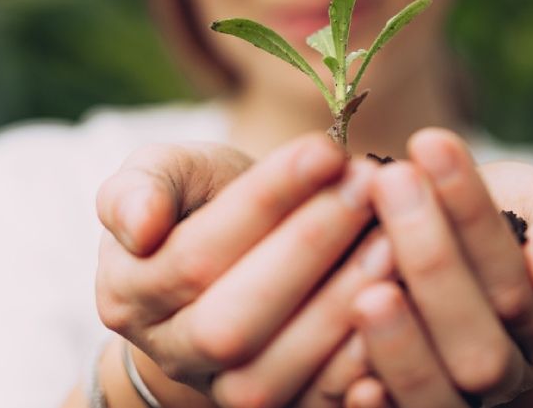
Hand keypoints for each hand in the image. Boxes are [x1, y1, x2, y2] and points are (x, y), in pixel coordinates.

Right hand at [94, 134, 392, 406]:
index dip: (266, 200)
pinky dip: (359, 370)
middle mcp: (171, 354)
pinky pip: (315, 407)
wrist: (244, 264)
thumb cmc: (210, 206)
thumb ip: (145, 184)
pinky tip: (402, 310)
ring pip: (272, 374)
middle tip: (368, 188)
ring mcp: (223, 394)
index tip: (327, 149)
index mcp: (130, 292)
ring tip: (393, 240)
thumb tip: (140, 224)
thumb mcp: (175, 175)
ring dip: (339, 307)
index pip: (196, 252)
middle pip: (231, 321)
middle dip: (307, 249)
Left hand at [343, 129, 532, 406]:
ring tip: (365, 287)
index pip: (516, 273)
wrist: (472, 265)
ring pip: (445, 394)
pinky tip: (353, 380)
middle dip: (433, 262)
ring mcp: (473, 403)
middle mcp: (521, 370)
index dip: (472, 212)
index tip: (429, 142)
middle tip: (389, 184)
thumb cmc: (509, 222)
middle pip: (482, 343)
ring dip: (403, 344)